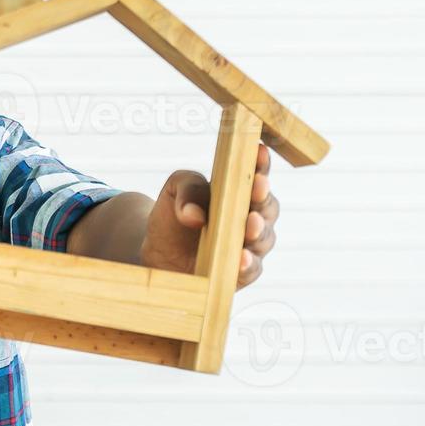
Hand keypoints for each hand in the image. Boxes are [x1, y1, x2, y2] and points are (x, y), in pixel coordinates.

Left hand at [139, 143, 278, 287]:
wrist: (157, 255)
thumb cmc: (173, 216)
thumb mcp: (174, 191)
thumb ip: (187, 191)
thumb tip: (195, 214)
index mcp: (238, 191)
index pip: (256, 174)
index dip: (260, 164)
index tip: (258, 151)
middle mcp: (250, 217)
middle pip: (267, 206)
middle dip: (262, 198)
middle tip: (256, 190)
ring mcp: (249, 246)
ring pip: (265, 238)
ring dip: (259, 232)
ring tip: (251, 226)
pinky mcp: (241, 274)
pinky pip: (251, 270)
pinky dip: (248, 264)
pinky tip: (242, 258)